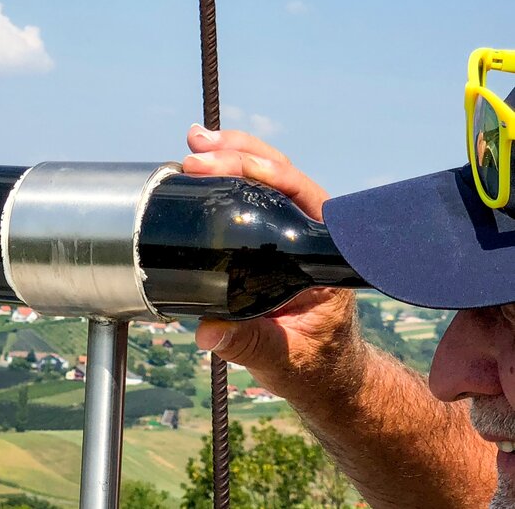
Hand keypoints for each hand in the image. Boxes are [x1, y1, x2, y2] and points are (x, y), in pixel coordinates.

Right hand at [184, 124, 361, 403]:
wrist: (325, 376)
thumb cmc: (315, 367)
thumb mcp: (283, 359)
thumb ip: (248, 345)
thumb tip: (207, 332)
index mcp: (326, 258)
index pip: (304, 197)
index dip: (269, 174)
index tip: (229, 168)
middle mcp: (313, 237)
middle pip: (283, 176)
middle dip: (240, 155)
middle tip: (197, 154)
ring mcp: (293, 235)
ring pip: (268, 179)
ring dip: (232, 155)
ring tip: (194, 144)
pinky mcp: (273, 241)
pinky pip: (253, 198)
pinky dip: (227, 178)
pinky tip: (200, 166)